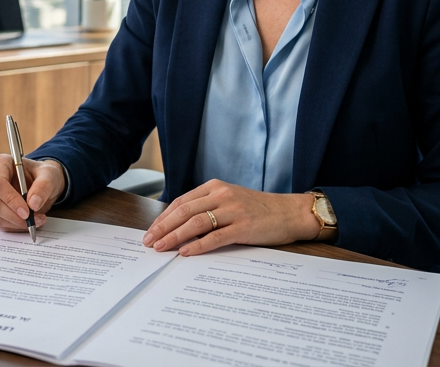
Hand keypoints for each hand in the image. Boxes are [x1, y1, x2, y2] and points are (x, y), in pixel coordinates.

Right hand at [0, 155, 66, 231]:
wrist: (42, 184)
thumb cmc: (42, 174)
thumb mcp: (49, 175)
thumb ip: (43, 186)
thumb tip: (33, 204)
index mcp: (0, 163)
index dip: (10, 199)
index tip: (26, 212)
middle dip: (15, 215)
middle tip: (35, 220)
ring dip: (17, 223)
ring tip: (37, 220)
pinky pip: (0, 223)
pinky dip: (16, 226)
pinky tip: (28, 222)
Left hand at [142, 179, 321, 255]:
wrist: (290, 212)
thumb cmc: (259, 209)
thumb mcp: (230, 199)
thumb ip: (208, 207)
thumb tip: (179, 225)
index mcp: (215, 186)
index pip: (181, 202)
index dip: (163, 217)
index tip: (151, 231)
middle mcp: (222, 195)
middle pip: (184, 211)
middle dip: (163, 227)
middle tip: (149, 241)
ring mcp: (233, 211)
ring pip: (195, 223)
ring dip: (175, 236)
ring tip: (161, 248)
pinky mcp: (243, 227)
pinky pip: (215, 237)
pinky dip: (197, 245)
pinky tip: (185, 252)